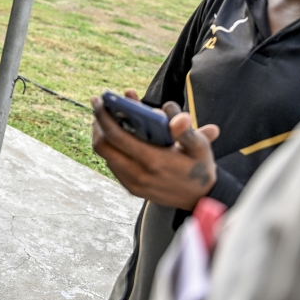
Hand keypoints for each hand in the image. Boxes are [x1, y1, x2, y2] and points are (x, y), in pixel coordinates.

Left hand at [91, 90, 219, 209]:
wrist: (201, 199)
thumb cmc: (199, 167)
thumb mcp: (199, 146)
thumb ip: (185, 129)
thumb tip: (173, 112)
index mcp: (153, 160)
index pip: (116, 136)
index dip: (103, 116)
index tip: (98, 100)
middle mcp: (138, 174)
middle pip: (102, 146)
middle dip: (97, 123)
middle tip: (99, 106)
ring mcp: (133, 183)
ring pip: (105, 156)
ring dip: (101, 135)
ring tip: (105, 118)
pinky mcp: (132, 189)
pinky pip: (112, 165)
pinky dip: (109, 149)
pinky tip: (115, 136)